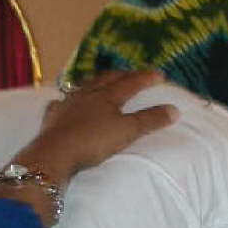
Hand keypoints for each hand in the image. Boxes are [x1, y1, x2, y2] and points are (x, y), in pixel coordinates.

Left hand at [14, 71, 178, 184]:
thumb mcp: (127, 131)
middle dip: (121, 75)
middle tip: (131, 74)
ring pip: (84, 87)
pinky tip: (64, 102)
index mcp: (107, 96)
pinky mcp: (53, 117)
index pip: (131, 83)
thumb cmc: (93, 141)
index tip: (159, 74)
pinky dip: (67, 100)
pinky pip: (61, 103)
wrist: (55, 154)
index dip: (146, 78)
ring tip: (101, 83)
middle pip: (106, 79)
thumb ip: (150, 120)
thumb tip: (174, 109)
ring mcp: (68, 104)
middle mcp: (87, 94)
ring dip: (95, 83)